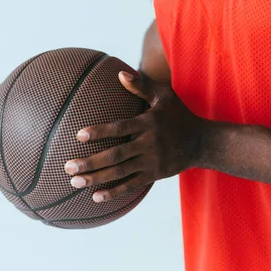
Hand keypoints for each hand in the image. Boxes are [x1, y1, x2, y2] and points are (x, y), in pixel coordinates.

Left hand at [64, 70, 206, 202]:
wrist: (202, 143)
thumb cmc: (179, 115)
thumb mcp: (164, 96)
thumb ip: (141, 86)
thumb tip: (120, 73)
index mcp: (147, 124)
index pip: (119, 128)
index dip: (99, 132)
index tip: (79, 136)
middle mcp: (148, 144)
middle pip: (115, 155)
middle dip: (90, 162)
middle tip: (68, 166)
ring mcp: (151, 162)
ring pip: (120, 173)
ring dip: (96, 178)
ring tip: (74, 181)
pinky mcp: (153, 175)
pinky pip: (131, 186)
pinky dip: (113, 192)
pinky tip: (95, 197)